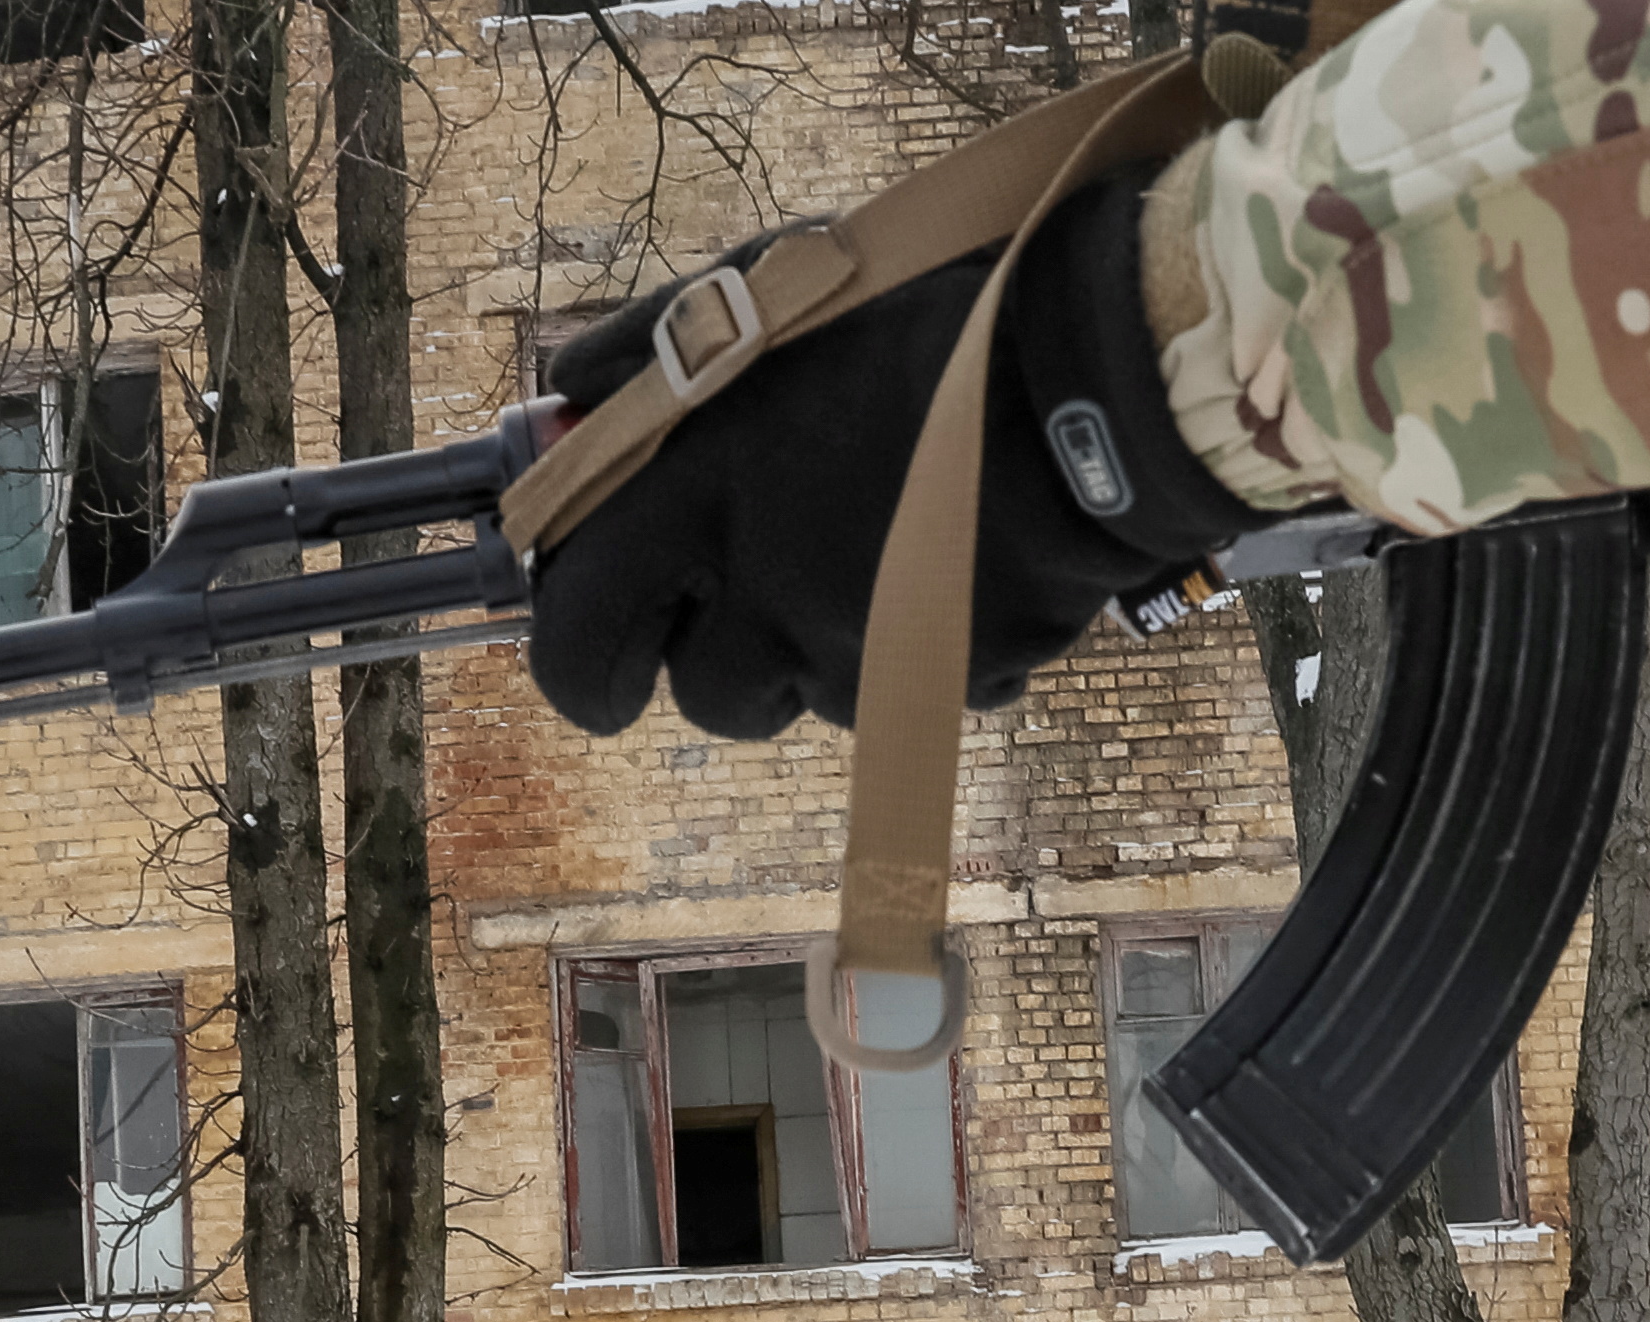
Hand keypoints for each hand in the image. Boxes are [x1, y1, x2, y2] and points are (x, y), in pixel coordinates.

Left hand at [529, 171, 1263, 741]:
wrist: (1087, 376)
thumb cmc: (913, 318)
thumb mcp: (762, 295)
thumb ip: (647, 349)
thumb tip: (561, 392)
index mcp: (700, 497)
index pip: (576, 631)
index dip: (576, 656)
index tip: (597, 651)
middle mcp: (766, 591)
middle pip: (700, 696)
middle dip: (704, 673)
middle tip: (730, 629)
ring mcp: (859, 650)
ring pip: (803, 699)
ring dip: (812, 653)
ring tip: (863, 558)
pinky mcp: (945, 682)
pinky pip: (904, 689)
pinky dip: (911, 645)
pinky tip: (949, 564)